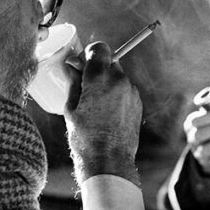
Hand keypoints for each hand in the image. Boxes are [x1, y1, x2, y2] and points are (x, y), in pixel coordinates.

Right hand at [64, 42, 142, 184]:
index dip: (89, 53)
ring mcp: (131, 92)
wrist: (109, 161)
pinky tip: (106, 111)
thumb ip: (73, 82)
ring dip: (107, 82)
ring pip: (118, 77)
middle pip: (110, 61)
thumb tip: (71, 66)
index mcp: (100, 78)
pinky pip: (125, 90)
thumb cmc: (85, 137)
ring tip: (95, 103)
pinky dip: (116, 94)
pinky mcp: (138, 104)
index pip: (99, 48)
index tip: (81, 64)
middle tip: (85, 85)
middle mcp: (119, 81)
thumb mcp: (71, 108)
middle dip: (98, 69)